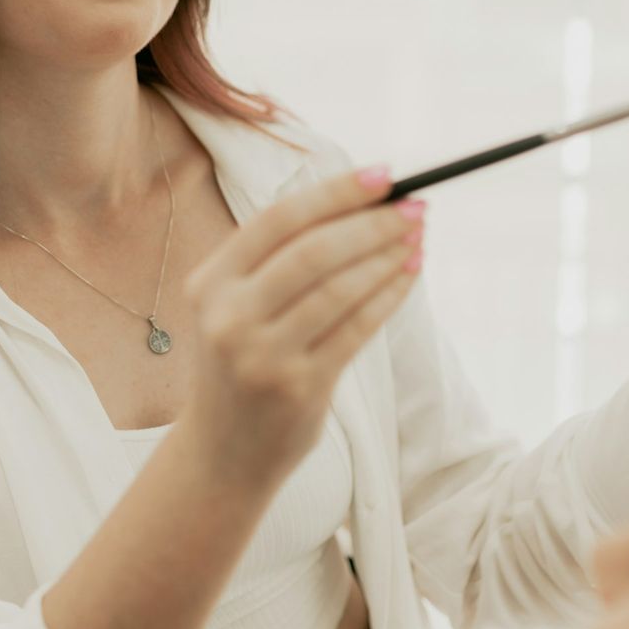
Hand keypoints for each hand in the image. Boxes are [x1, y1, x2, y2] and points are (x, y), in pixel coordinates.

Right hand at [179, 163, 424, 492]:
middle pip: (314, 251)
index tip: (384, 176)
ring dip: (386, 259)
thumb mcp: (234, 307)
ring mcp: (262, 355)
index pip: (280, 220)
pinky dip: (387, 297)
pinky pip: (355, 330)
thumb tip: (361, 205)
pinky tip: (407, 278)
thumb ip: (277, 261)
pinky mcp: (298, 387)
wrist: (220, 453)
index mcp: (211, 282)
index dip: (336, 193)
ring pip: (339, 289)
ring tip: (417, 240)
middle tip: (414, 209)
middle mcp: (230, 316)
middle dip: (372, 224)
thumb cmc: (241, 364)